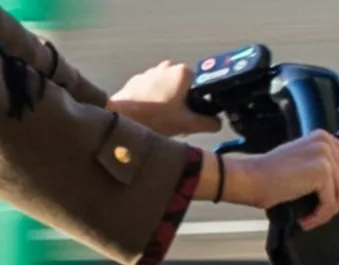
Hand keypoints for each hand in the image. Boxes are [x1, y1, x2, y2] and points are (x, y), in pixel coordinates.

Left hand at [107, 60, 222, 136]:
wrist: (120, 119)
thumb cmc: (154, 119)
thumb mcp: (186, 124)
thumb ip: (207, 123)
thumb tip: (217, 124)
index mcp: (182, 72)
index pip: (200, 84)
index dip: (198, 101)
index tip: (191, 115)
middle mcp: (166, 66)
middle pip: (182, 85)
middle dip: (181, 100)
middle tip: (176, 119)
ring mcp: (149, 72)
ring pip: (166, 87)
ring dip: (166, 100)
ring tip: (160, 119)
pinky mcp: (135, 80)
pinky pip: (150, 90)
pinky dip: (152, 100)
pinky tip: (148, 115)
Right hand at [209, 130, 338, 229]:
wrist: (251, 178)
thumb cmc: (269, 175)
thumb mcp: (303, 162)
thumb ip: (323, 166)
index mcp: (324, 138)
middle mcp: (327, 142)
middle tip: (326, 212)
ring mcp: (325, 155)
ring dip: (327, 211)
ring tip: (311, 217)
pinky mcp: (322, 171)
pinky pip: (331, 202)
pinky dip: (320, 215)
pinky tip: (307, 218)